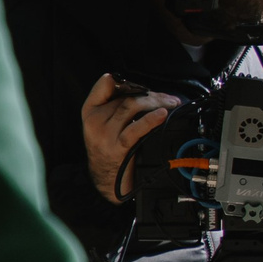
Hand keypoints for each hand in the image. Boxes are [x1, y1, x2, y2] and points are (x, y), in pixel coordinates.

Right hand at [83, 73, 180, 205]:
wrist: (108, 180)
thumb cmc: (112, 148)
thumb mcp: (106, 124)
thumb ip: (115, 105)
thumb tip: (139, 88)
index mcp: (90, 111)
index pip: (104, 85)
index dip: (126, 81)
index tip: (143, 85)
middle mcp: (95, 121)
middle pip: (126, 96)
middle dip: (152, 94)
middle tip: (170, 98)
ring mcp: (105, 135)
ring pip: (132, 106)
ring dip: (156, 102)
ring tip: (172, 104)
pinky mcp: (118, 147)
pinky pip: (135, 129)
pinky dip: (150, 120)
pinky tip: (162, 115)